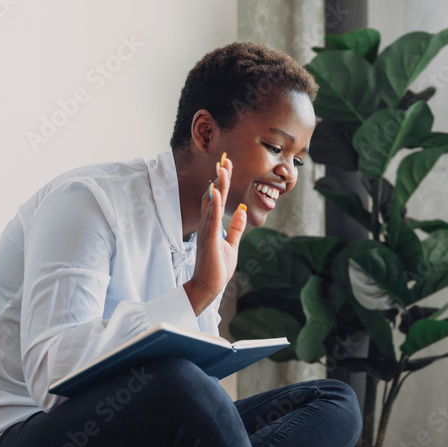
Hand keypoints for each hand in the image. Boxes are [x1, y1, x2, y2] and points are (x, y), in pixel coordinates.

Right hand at [184, 156, 246, 314]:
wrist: (208, 286)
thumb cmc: (217, 267)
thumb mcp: (231, 244)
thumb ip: (235, 227)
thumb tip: (240, 210)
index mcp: (212, 225)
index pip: (216, 199)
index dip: (221, 182)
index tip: (226, 166)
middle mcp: (207, 224)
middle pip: (212, 195)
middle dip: (219, 178)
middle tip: (225, 160)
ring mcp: (207, 231)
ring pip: (211, 203)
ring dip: (217, 185)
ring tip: (222, 169)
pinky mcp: (209, 239)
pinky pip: (211, 218)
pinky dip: (213, 204)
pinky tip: (216, 191)